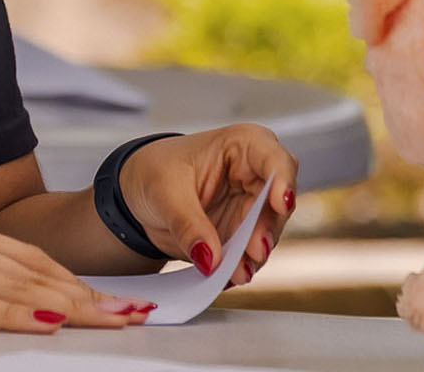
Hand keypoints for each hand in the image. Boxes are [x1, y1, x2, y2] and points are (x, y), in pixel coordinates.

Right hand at [0, 211, 158, 331]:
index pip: (28, 258)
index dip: (76, 280)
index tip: (113, 300)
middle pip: (36, 271)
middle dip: (91, 296)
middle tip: (138, 315)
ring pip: (17, 286)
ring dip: (72, 306)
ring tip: (114, 323)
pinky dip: (17, 313)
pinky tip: (47, 321)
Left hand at [118, 124, 298, 286]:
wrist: (140, 193)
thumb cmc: (155, 172)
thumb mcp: (164, 192)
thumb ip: (188, 224)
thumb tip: (210, 258)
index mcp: (241, 146)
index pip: (274, 159)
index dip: (283, 180)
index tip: (280, 204)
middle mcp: (255, 175)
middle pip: (277, 203)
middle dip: (266, 229)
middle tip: (253, 252)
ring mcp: (252, 207)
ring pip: (268, 234)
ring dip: (253, 255)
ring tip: (236, 272)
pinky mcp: (244, 235)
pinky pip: (250, 255)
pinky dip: (240, 266)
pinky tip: (228, 277)